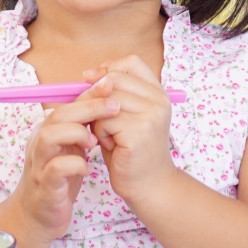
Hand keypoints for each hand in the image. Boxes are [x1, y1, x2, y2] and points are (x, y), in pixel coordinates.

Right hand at [6, 92, 114, 241]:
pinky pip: (56, 168)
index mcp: (48, 132)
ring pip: (50, 136)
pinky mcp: (44, 185)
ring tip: (96, 142)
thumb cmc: (60, 181)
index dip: (89, 94)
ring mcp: (39, 164)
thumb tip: (105, 103)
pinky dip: (75, 164)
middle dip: (87, 107)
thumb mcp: (71, 151)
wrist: (39, 216)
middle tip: (114, 107)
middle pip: (58, 115)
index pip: (66, 104)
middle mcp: (40, 144)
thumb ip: (82, 129)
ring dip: (76, 133)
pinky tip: (88, 168)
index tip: (112, 85)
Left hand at [81, 57, 177, 206]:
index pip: (131, 62)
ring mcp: (151, 114)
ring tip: (109, 135)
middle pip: (114, 79)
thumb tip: (88, 75)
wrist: (148, 185)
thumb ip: (112, 94)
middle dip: (96, 97)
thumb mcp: (123, 115)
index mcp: (158, 93)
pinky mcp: (140, 131)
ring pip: (106, 100)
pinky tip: (113, 146)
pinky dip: (101, 134)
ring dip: (98, 119)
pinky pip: (105, 121)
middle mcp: (159, 100)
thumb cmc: (130, 151)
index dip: (108, 69)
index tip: (92, 82)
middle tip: (97, 120)